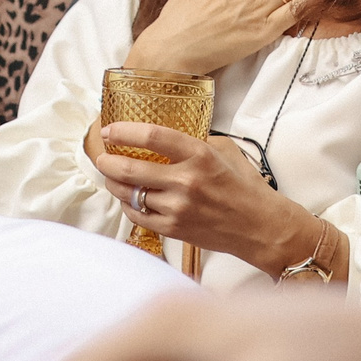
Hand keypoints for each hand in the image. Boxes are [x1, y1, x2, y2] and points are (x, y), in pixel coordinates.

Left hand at [89, 124, 336, 277]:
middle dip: (107, 161)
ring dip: (114, 184)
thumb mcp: (225, 151)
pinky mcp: (174, 229)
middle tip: (101, 155)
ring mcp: (178, 208)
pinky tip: (128, 197)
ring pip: (130, 194)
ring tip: (110, 175)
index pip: (153, 137)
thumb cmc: (245, 187)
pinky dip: (128, 205)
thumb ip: (195, 142)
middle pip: (131, 169)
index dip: (125, 131)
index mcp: (200, 155)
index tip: (110, 130)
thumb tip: (167, 135)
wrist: (260, 226)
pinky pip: (138, 216)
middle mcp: (186, 182)